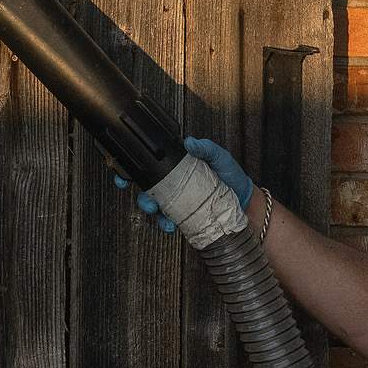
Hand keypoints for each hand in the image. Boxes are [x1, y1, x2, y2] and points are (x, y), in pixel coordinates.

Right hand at [116, 136, 253, 239]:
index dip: (132, 167)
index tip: (123, 172)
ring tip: (157, 213)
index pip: (151, 164)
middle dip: (140, 195)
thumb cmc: (232, 177)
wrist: (244, 204)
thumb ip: (207, 148)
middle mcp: (173, 183)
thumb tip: (190, 142)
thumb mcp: (221, 158)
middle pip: (145, 187)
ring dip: (150, 210)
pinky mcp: (181, 217)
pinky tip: (170, 225)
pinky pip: (165, 221)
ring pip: (152, 206)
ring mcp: (176, 201)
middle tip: (146, 200)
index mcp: (178, 165)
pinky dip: (164, 224)